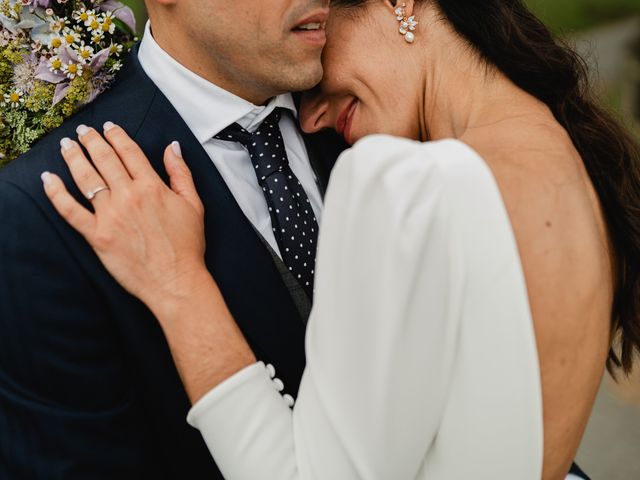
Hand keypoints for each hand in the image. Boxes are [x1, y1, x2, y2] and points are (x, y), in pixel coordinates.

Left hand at [42, 122, 207, 311]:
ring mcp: (110, 216)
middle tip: (83, 131)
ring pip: (85, 178)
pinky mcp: (97, 236)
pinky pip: (70, 210)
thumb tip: (172, 148)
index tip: (109, 127)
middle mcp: (128, 197)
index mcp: (152, 187)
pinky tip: (49, 179)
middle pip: (104, 159)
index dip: (117, 135)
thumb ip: (181, 173)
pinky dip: (56, 192)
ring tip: (66, 145)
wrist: (176, 280)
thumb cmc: (186, 247)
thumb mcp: (194, 204)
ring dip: (73, 157)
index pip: (129, 152)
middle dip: (91, 140)